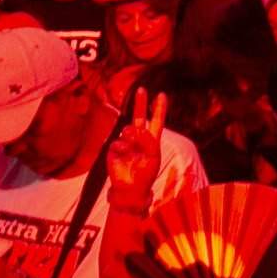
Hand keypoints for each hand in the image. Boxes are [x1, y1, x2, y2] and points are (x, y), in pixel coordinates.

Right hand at [108, 89, 167, 209]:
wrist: (131, 188)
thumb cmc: (145, 174)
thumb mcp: (153, 158)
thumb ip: (149, 142)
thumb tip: (138, 129)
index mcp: (151, 140)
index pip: (156, 121)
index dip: (159, 109)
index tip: (162, 95)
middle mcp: (139, 139)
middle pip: (139, 117)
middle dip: (140, 103)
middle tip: (141, 90)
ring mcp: (126, 143)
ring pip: (128, 129)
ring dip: (132, 134)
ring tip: (133, 144)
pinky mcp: (114, 149)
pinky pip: (118, 142)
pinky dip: (122, 146)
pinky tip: (124, 153)